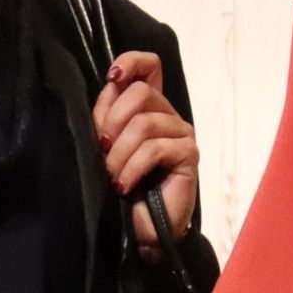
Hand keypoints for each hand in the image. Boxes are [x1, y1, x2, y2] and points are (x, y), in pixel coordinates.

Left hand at [91, 51, 198, 253]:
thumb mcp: (105, 146)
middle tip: (103, 151)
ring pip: (144, 123)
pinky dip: (133, 168)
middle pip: (140, 93)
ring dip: (119, 153)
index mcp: (148, 107)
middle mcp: (168, 114)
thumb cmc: (122, 188)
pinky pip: (155, 148)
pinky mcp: (189, 154)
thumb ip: (107, 115)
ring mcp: (181, 133)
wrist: (139, 230)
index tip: (113, 77)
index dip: (132, 62)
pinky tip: (125, 186)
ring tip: (113, 177)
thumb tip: (111, 86)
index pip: (150, 66)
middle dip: (112, 122)